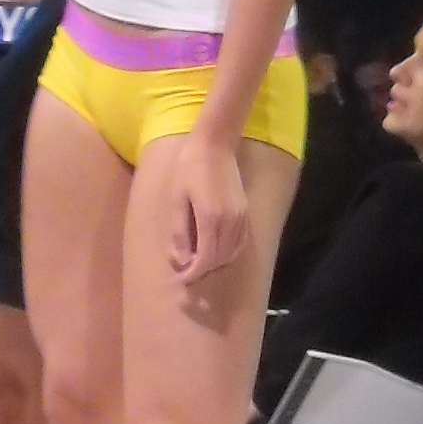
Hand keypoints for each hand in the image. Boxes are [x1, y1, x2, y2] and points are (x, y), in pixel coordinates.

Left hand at [170, 132, 247, 283]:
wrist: (215, 145)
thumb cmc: (188, 169)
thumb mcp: (177, 200)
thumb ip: (180, 232)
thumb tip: (181, 260)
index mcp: (210, 218)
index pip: (205, 259)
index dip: (193, 273)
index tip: (181, 279)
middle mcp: (230, 221)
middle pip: (218, 260)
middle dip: (202, 271)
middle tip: (185, 274)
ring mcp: (241, 218)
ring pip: (231, 254)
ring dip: (215, 264)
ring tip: (198, 264)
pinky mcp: (245, 214)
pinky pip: (239, 244)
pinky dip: (228, 254)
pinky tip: (215, 252)